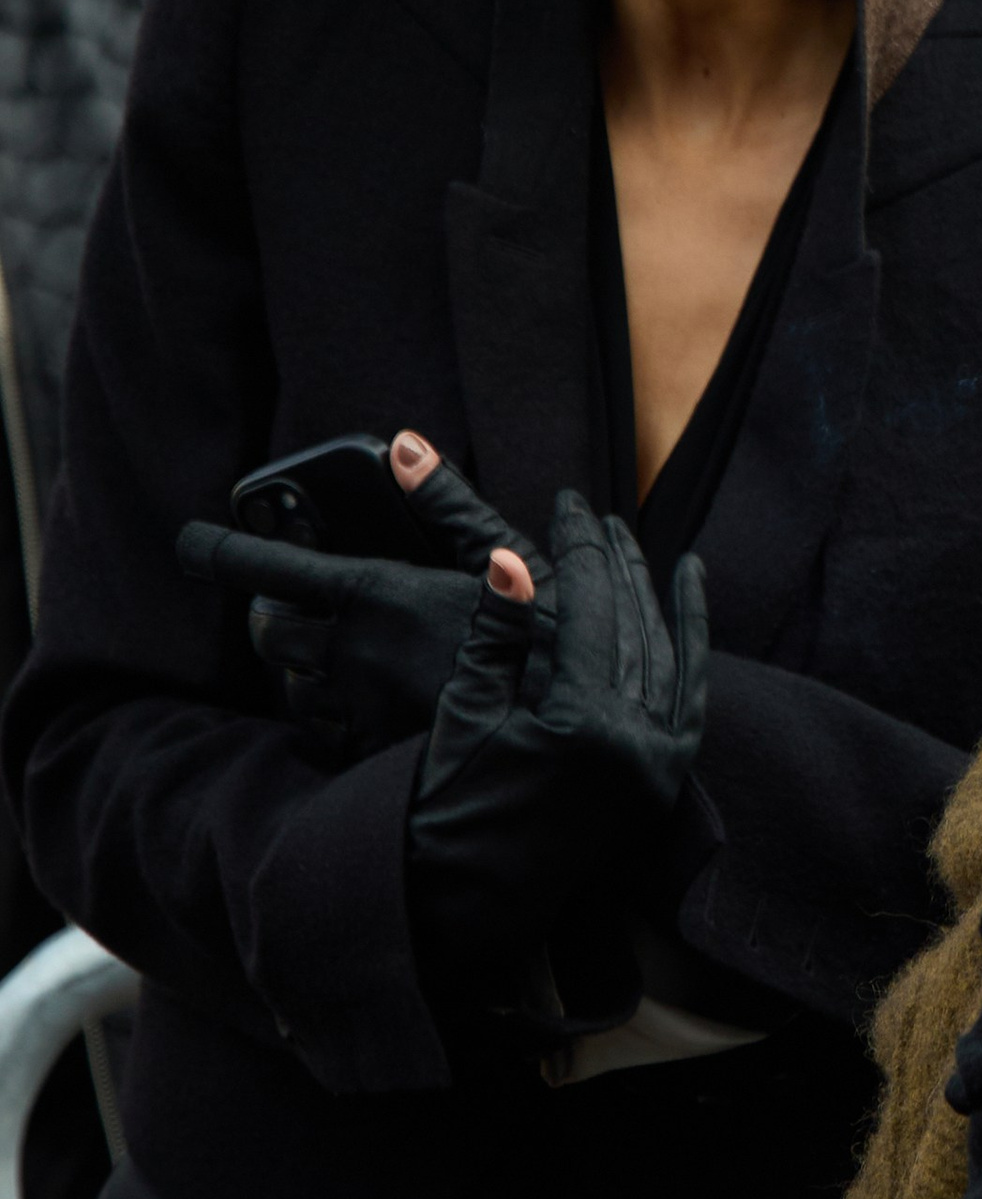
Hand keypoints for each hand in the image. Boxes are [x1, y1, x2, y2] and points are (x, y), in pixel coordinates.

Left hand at [178, 431, 544, 760]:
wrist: (572, 753)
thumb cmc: (551, 648)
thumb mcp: (510, 560)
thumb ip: (449, 503)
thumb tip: (406, 445)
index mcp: (383, 594)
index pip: (278, 565)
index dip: (228, 550)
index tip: (193, 543)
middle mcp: (357, 652)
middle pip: (271, 628)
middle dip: (272, 612)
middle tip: (291, 603)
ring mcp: (360, 707)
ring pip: (290, 685)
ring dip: (298, 666)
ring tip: (329, 653)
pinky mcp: (372, 753)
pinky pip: (320, 733)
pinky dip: (324, 713)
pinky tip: (355, 704)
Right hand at [406, 489, 708, 1020]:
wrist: (465, 906)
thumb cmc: (445, 809)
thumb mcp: (463, 715)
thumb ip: (496, 636)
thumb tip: (512, 559)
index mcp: (583, 729)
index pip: (590, 611)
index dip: (579, 550)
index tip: (568, 504)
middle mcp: (635, 749)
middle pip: (634, 626)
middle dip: (615, 563)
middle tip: (596, 515)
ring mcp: (657, 770)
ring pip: (667, 657)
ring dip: (655, 596)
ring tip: (637, 545)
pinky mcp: (661, 785)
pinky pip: (688, 698)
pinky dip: (690, 648)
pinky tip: (687, 602)